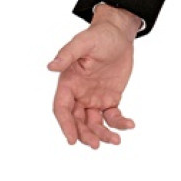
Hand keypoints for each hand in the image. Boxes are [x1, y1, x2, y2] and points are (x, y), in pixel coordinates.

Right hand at [48, 7, 138, 148]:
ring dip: (102, 134)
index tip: (72, 140)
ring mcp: (94, 98)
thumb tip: (51, 66)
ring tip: (115, 140)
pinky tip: (129, 125)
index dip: (65, 125)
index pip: (62, 109)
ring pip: (94, 123)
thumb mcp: (83, 42)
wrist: (119, 35)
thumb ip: (67, 55)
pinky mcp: (110, 99)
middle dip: (85, 134)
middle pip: (77, 121)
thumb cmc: (99, 36)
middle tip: (96, 145)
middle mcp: (79, 94)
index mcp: (68, 83)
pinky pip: (112, 116)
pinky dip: (119, 123)